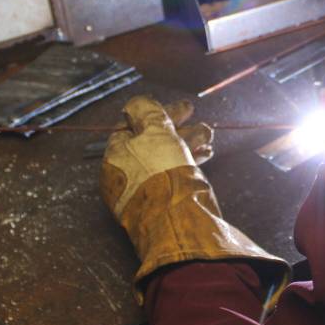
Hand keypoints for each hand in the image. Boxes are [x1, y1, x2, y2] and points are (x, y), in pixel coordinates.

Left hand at [100, 96, 286, 302]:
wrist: (178, 220)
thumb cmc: (162, 171)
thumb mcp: (155, 131)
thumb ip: (147, 111)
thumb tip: (137, 103)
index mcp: (116, 156)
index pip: (131, 126)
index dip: (155, 112)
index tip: (179, 107)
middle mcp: (126, 174)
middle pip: (151, 141)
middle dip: (177, 126)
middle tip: (196, 115)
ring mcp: (144, 190)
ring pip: (166, 157)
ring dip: (188, 141)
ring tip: (209, 135)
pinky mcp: (164, 202)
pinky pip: (175, 174)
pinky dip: (190, 160)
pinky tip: (207, 154)